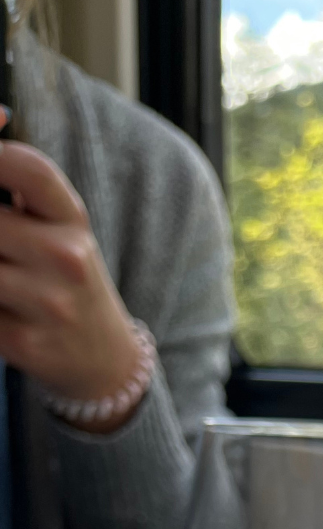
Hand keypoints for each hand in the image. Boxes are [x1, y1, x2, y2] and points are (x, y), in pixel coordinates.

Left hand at [0, 128, 143, 433]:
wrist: (105, 359)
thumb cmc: (67, 280)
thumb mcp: (58, 226)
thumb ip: (20, 181)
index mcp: (73, 219)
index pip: (28, 168)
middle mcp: (66, 256)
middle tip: (1, 246)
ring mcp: (47, 301)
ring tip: (2, 273)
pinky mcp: (22, 340)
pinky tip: (3, 305)